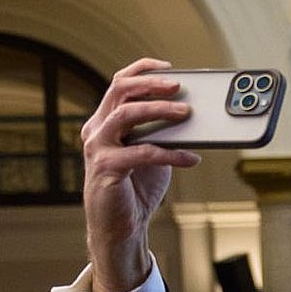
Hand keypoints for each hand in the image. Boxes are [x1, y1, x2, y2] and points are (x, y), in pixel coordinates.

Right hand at [77, 58, 201, 291]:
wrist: (120, 225)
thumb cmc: (136, 186)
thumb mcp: (153, 152)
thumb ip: (163, 132)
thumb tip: (193, 114)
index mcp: (105, 121)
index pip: (119, 83)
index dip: (142, 70)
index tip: (169, 66)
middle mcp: (97, 129)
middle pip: (120, 91)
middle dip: (151, 84)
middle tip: (179, 87)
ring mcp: (98, 147)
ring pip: (126, 114)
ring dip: (159, 110)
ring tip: (186, 113)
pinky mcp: (107, 168)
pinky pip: (143, 152)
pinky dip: (171, 153)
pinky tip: (192, 158)